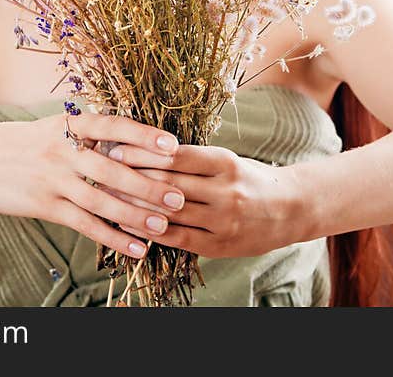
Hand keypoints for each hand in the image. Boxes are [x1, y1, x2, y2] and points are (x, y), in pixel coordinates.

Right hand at [0, 112, 186, 260]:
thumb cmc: (23, 141)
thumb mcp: (54, 128)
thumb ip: (88, 135)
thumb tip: (132, 143)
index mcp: (70, 124)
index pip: (113, 127)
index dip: (144, 136)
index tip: (173, 145)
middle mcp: (63, 150)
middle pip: (113, 169)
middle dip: (149, 184)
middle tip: (180, 196)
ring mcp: (53, 179)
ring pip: (102, 201)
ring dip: (135, 216)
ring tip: (165, 227)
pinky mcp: (44, 205)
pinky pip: (85, 224)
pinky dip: (113, 237)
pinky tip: (136, 248)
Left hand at [95, 143, 310, 257]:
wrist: (289, 208)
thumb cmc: (247, 177)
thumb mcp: (224, 159)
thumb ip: (191, 158)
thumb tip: (143, 149)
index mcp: (224, 162)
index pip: (174, 156)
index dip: (142, 152)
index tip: (115, 147)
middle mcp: (225, 191)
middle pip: (168, 184)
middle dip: (131, 177)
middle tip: (103, 171)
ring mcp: (223, 221)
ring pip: (169, 213)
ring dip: (135, 206)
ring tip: (109, 198)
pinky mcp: (221, 246)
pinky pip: (179, 239)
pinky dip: (152, 232)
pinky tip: (132, 225)